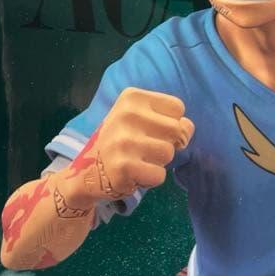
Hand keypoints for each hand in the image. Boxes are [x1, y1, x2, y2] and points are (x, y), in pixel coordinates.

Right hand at [63, 88, 194, 202]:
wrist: (88, 171)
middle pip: (176, 130)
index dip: (171, 123)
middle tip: (144, 148)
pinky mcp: (123, 166)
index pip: (177, 107)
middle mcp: (126, 114)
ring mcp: (123, 140)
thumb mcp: (143, 119)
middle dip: (167, 144)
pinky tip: (134, 173)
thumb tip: (186, 130)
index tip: (151, 130)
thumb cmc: (123, 141)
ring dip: (158, 162)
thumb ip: (170, 120)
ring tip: (139, 160)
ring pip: (169, 153)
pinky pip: (159, 175)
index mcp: (132, 97)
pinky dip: (151, 179)